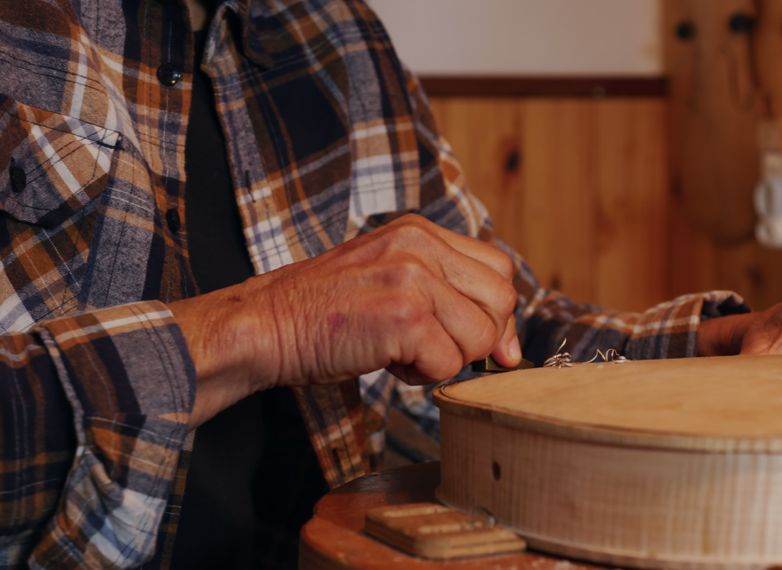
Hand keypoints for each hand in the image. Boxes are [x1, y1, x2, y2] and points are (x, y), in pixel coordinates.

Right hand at [171, 214, 520, 425]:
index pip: (498, 269)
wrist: (264, 326)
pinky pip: (449, 363)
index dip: (496, 313)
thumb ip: (447, 295)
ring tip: (399, 350)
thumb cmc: (324, 314)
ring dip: (445, 358)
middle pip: (501, 301)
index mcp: (420, 232)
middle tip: (429, 347)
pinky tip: (385, 360)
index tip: (480, 342)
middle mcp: (421, 245)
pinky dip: (421, 375)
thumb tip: (510, 348)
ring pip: (481, 337)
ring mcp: (414, 277)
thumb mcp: (389, 280)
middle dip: (477, 338)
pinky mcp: (405, 314)